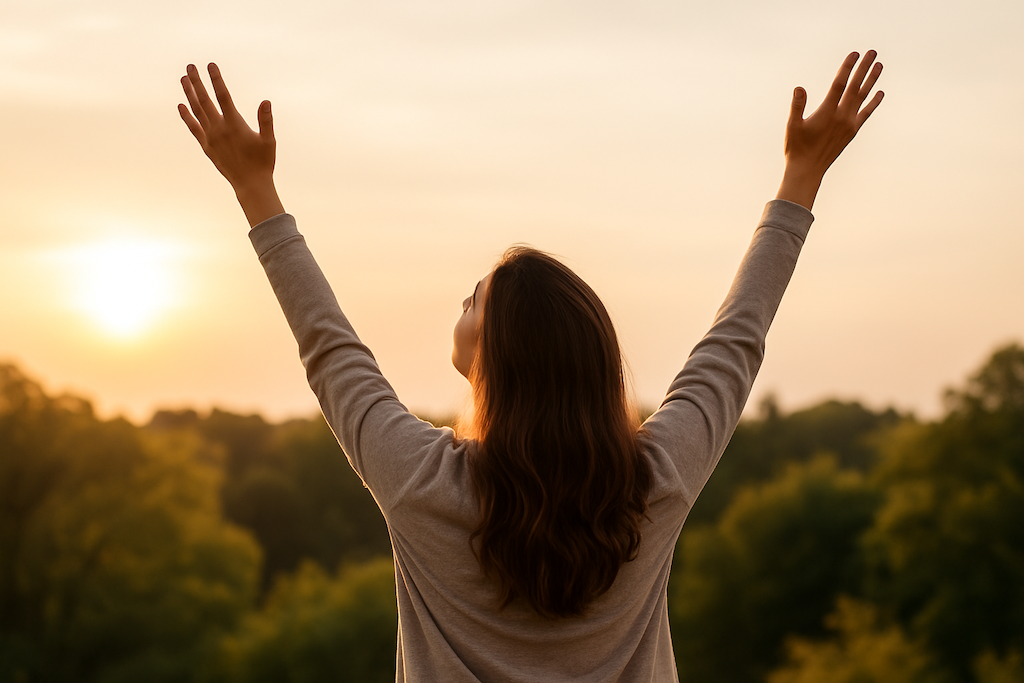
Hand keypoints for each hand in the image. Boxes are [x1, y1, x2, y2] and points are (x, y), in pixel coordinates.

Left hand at [178, 63, 283, 226]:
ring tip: (184, 79)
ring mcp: (210, 137)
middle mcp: (219, 128)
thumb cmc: (263, 162)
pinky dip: (186, 116)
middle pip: (204, 100)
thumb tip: (266, 101)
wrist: (250, 184)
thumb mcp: (269, 140)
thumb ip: (265, 120)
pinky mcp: (206, 146)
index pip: (222, 96)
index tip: (210, 65)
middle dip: (197, 81)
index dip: (216, 79)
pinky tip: (181, 106)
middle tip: (190, 66)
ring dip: (189, 94)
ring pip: (196, 111)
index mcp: (234, 124)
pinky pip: (193, 127)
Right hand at [776, 51, 883, 209]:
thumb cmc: (796, 148)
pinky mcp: (852, 131)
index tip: (854, 53)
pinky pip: (866, 113)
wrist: (808, 170)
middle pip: (855, 86)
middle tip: (872, 52)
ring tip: (879, 65)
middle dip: (864, 68)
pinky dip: (873, 102)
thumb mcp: (792, 126)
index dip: (847, 67)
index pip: (840, 84)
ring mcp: (849, 124)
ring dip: (871, 80)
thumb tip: (799, 88)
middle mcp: (842, 116)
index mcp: (827, 112)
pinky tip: (880, 93)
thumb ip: (797, 106)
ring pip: (863, 97)